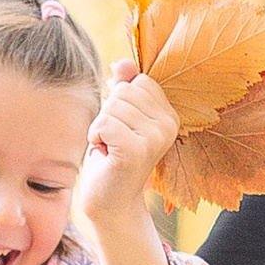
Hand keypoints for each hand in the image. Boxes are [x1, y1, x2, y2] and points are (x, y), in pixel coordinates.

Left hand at [76, 56, 179, 233]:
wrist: (111, 202)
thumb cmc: (113, 157)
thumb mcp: (120, 118)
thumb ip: (124, 88)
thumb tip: (122, 62)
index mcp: (170, 115)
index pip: (138, 81)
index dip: (120, 101)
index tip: (124, 128)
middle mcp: (169, 125)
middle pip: (123, 91)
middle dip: (108, 114)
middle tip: (114, 141)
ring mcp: (154, 138)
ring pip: (111, 106)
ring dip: (100, 127)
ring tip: (110, 149)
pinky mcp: (136, 150)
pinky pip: (103, 123)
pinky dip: (95, 137)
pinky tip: (105, 155)